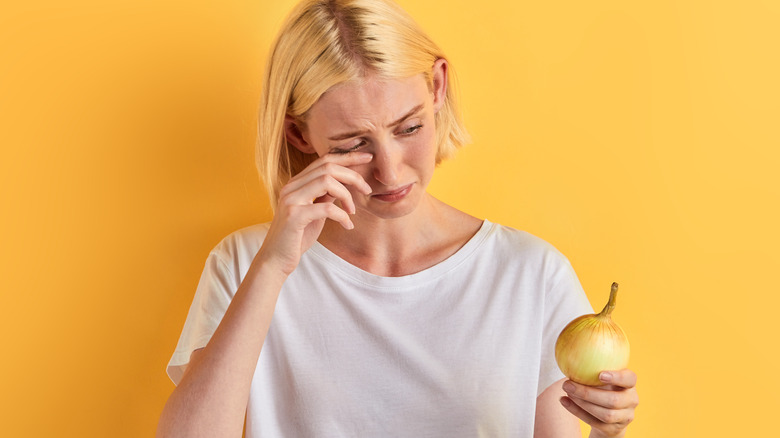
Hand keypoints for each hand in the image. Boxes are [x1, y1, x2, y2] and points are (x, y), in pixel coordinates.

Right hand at [256, 152, 372, 275]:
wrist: (275, 260)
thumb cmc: (297, 237)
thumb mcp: (315, 212)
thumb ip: (325, 196)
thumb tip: (344, 185)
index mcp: (296, 183)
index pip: (324, 160)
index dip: (348, 156)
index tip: (368, 157)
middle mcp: (291, 187)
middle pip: (328, 167)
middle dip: (353, 175)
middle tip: (368, 190)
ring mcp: (291, 200)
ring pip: (327, 181)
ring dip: (347, 195)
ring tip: (352, 210)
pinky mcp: (294, 216)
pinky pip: (326, 208)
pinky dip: (342, 215)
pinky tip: (348, 225)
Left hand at [559, 369, 638, 437]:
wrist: (609, 416)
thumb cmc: (602, 388)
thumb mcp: (602, 378)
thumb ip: (593, 366)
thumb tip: (571, 351)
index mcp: (629, 384)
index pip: (629, 379)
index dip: (617, 377)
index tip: (600, 374)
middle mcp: (631, 400)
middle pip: (613, 400)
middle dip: (588, 394)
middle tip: (568, 384)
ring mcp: (625, 417)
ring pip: (605, 414)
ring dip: (582, 403)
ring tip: (567, 392)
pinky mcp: (614, 429)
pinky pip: (595, 422)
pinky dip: (577, 411)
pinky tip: (564, 401)